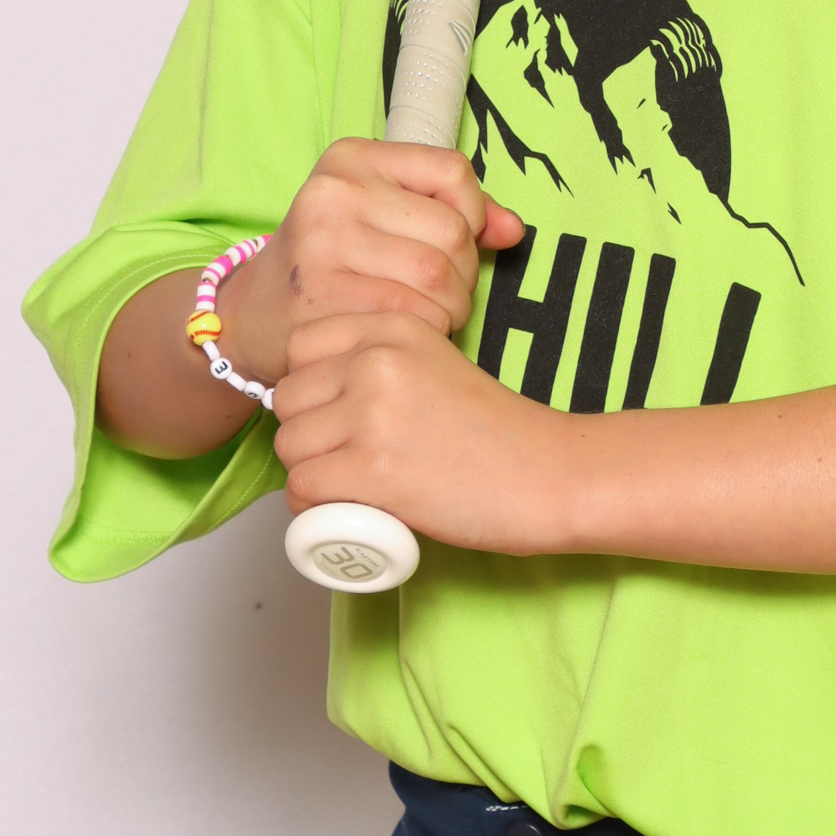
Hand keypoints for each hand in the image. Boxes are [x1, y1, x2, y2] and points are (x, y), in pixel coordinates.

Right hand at [215, 141, 523, 390]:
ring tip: (431, 314)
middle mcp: (332, 191)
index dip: (473, 214)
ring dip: (452, 308)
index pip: (453, 171)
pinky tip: (407, 333)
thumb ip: (455, 214)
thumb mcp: (385, 216)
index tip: (457, 241)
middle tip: (445, 293)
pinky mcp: (320, 296)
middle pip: (452, 231)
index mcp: (352, 157)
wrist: (254, 315)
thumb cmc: (335, 262)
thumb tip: (514, 230)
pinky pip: (412, 315)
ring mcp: (322, 242)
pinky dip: (427, 331)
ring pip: (438, 277)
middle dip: (466, 273)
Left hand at [272, 312, 569, 556]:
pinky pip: (303, 487)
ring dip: (309, 472)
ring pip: (290, 446)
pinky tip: (342, 509)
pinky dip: (312, 508)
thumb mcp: (436, 363)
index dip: (310, 386)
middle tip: (346, 458)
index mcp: (393, 326)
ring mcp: (373, 413)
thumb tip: (321, 395)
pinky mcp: (373, 468)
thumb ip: (384, 362)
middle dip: (307, 433)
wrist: (546, 473)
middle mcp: (377, 360)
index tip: (335, 414)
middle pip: (288, 399)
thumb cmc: (496, 432)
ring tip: (349, 486)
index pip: (301, 346)